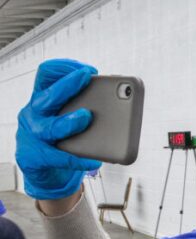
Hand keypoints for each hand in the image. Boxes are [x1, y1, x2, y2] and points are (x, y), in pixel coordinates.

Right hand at [15, 58, 101, 199]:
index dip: (64, 68)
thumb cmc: (62, 139)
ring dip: (69, 120)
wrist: (43, 171)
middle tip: (86, 78)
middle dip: (68, 85)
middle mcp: (33, 113)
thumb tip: (120, 102)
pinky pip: (59, 158)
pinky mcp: (35, 157)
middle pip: (48, 96)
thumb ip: (85, 107)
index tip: (87, 70)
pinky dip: (79, 159)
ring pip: (50, 127)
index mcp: (42, 98)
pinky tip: (95, 161)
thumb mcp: (68, 117)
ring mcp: (32, 136)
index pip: (46, 74)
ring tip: (86, 117)